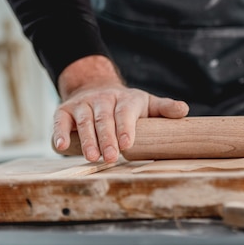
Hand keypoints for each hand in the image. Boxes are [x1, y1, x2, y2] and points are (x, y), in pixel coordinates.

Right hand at [51, 55, 188, 162]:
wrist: (95, 87)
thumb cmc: (126, 104)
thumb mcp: (146, 102)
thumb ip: (164, 108)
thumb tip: (184, 110)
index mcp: (125, 99)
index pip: (125, 113)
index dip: (125, 128)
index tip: (127, 145)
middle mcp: (102, 100)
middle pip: (104, 119)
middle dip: (106, 139)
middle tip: (110, 158)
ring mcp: (82, 104)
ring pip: (84, 122)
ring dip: (87, 140)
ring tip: (92, 157)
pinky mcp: (65, 111)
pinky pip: (60, 122)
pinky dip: (59, 133)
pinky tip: (61, 147)